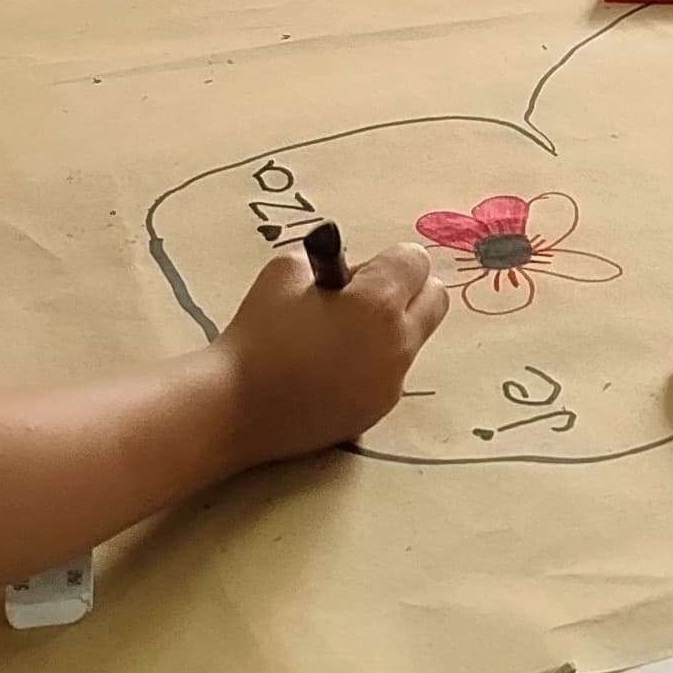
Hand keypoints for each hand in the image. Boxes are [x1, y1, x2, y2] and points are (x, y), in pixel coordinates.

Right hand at [218, 238, 446, 462]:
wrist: (236, 406)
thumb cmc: (258, 332)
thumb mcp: (286, 271)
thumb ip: (328, 262)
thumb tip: (347, 275)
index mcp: (379, 304)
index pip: (416, 261)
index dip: (387, 260)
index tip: (356, 273)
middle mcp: (398, 345)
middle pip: (436, 300)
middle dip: (407, 289)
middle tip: (360, 298)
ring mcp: (391, 384)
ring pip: (413, 340)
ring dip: (389, 329)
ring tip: (337, 338)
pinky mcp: (378, 412)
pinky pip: (390, 375)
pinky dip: (372, 364)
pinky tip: (330, 371)